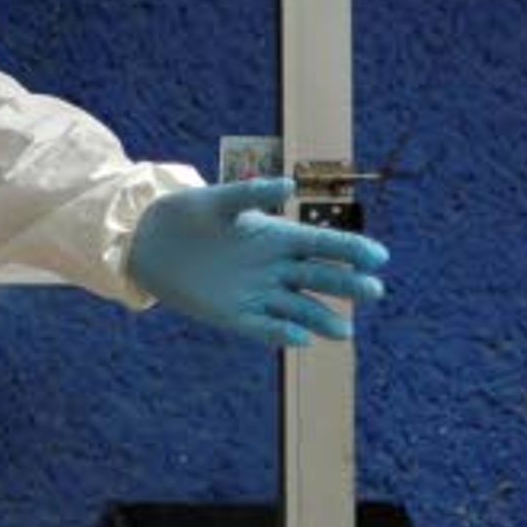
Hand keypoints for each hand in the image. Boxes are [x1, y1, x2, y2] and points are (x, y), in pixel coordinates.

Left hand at [128, 179, 391, 349]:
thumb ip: (252, 194)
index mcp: (280, 236)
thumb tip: (289, 185)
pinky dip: (281, 334)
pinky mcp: (235, 315)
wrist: (148, 242)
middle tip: (372, 291)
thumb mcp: (218, 200)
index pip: (326, 244)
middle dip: (347, 284)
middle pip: (321, 277)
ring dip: (321, 319)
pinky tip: (300, 340)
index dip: (353, 250)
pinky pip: (264, 327)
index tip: (378, 257)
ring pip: (299, 309)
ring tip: (344, 331)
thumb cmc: (187, 214)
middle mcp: (276, 267)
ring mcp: (258, 293)